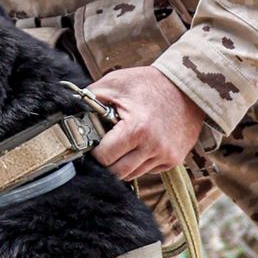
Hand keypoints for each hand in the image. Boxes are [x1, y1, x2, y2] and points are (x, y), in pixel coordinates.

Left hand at [88, 66, 205, 179]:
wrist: (188, 86)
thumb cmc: (149, 83)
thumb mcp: (115, 83)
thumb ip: (90, 100)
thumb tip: (70, 114)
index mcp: (137, 129)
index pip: (104, 158)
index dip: (94, 151)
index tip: (93, 142)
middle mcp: (154, 147)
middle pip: (117, 172)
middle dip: (106, 161)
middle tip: (104, 146)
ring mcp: (166, 156)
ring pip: (132, 174)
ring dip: (122, 163)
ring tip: (122, 143)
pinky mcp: (173, 160)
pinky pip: (147, 170)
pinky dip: (138, 161)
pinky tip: (139, 144)